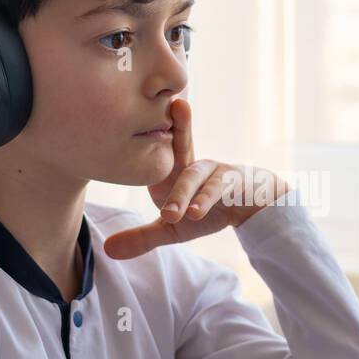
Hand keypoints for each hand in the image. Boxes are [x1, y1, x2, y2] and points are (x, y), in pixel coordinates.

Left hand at [103, 97, 289, 259]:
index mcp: (169, 169)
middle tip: (176, 107)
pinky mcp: (232, 183)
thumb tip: (107, 250)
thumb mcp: (172, 228)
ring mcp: (211, 171)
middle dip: (177, 126)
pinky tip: (196, 214)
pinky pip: (217, 190)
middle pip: (180, 142)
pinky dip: (205, 202)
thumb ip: (142, 237)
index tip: (125, 123)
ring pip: (193, 177)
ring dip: (181, 195)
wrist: (250, 208)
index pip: (152, 151)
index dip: (141, 135)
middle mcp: (189, 163)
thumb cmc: (206, 209)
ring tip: (170, 216)